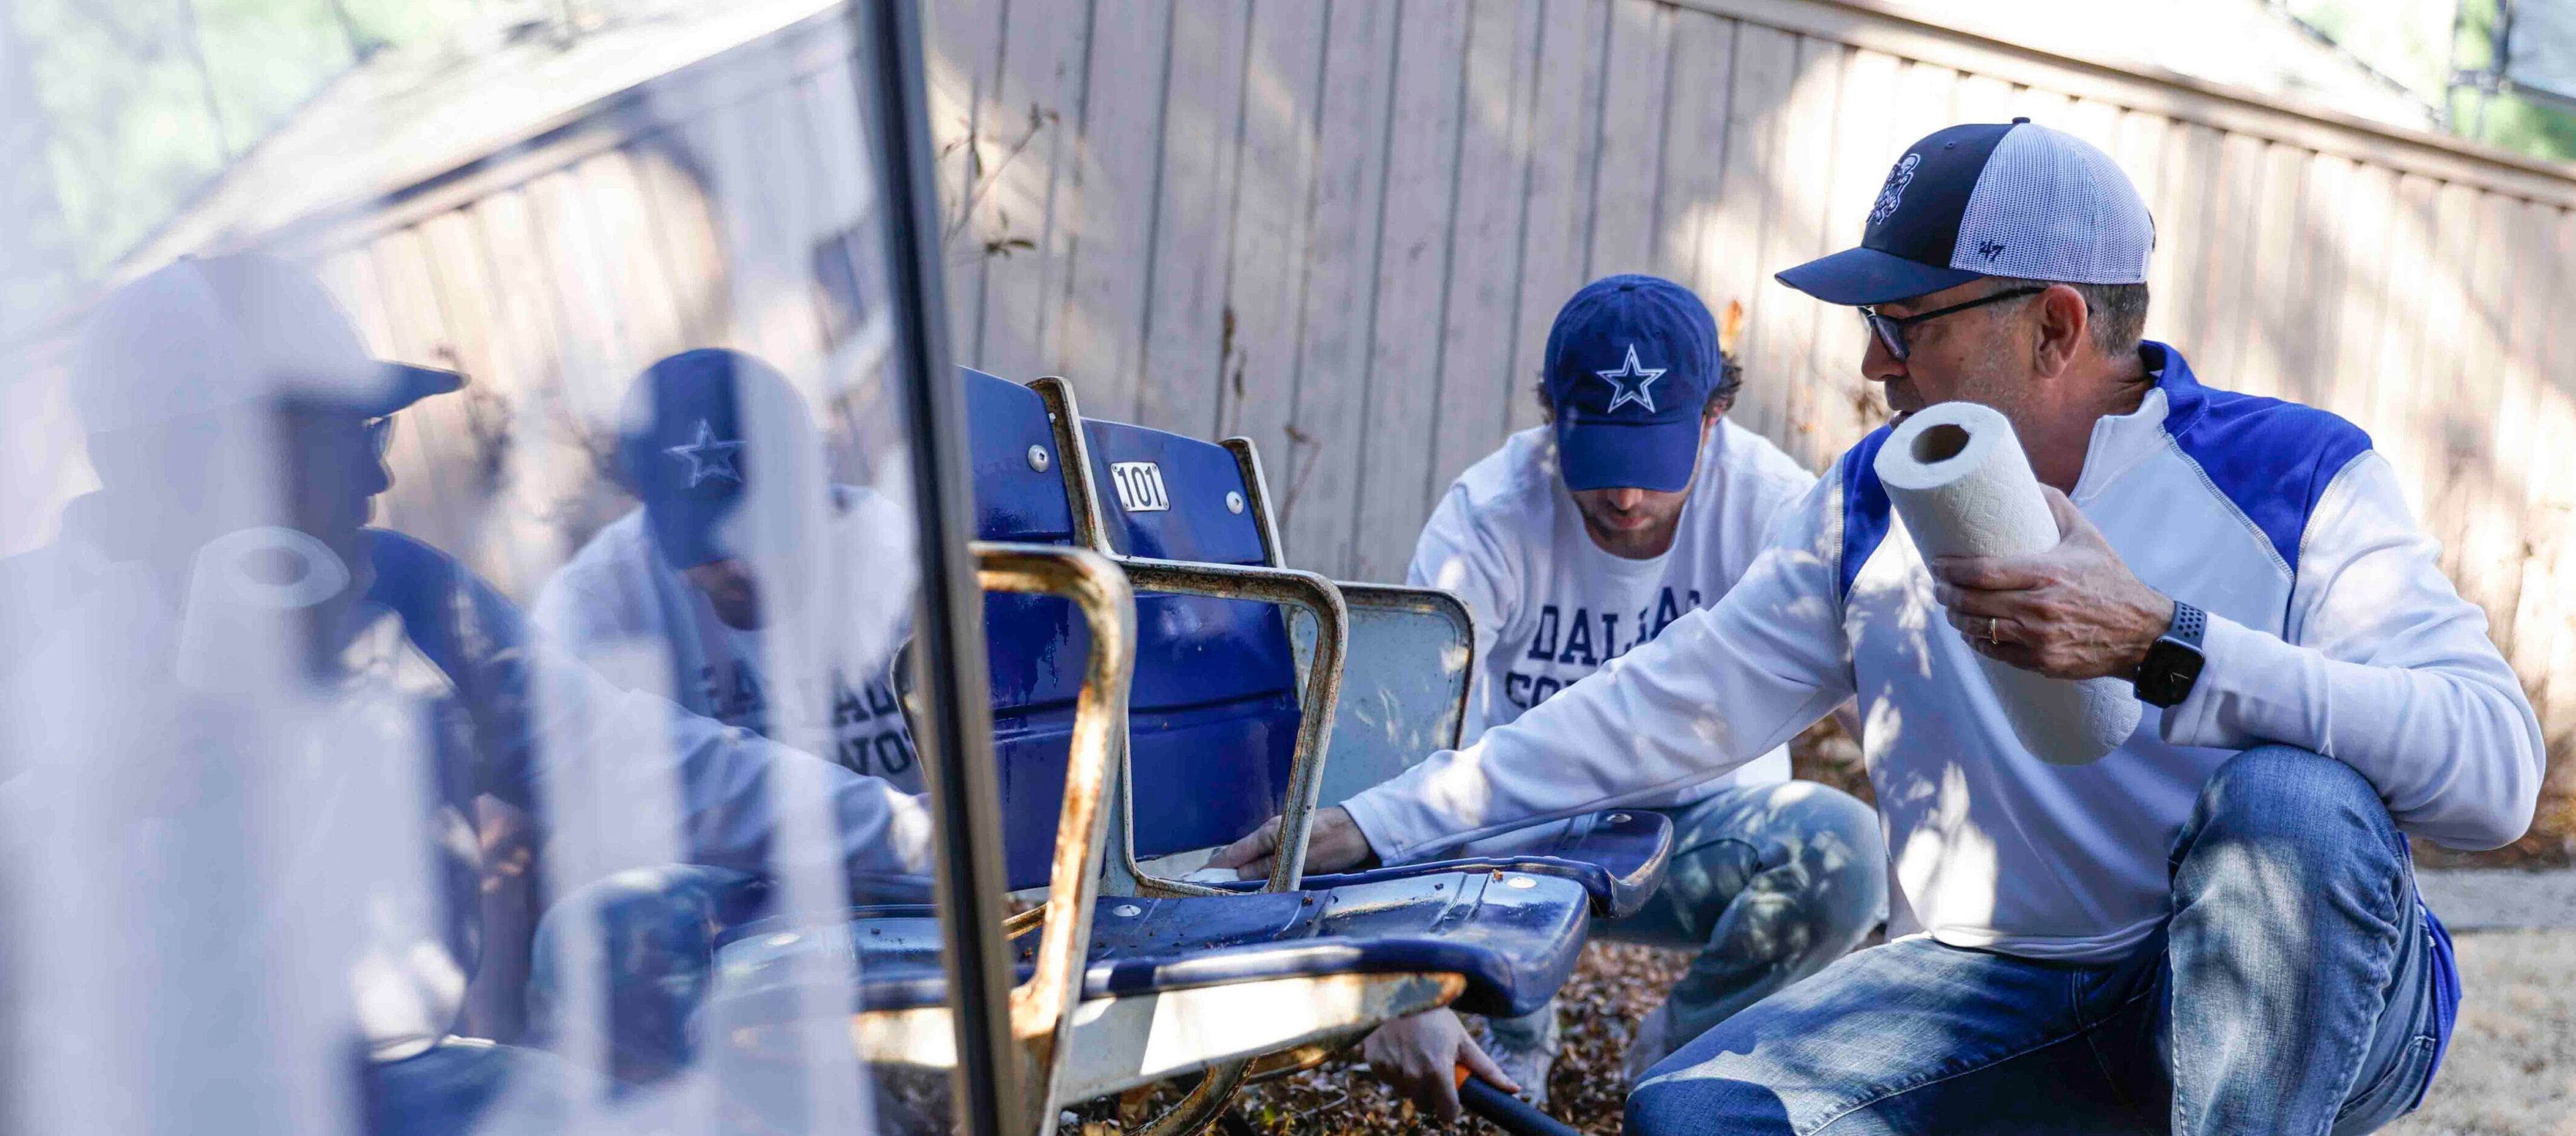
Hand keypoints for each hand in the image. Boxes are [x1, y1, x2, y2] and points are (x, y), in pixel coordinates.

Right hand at [1206, 805, 1371, 880]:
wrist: (1365, 830)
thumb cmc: (1337, 842)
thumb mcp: (1302, 859)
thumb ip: (1268, 868)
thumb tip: (1237, 876)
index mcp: (1269, 834)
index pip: (1232, 854)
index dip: (1212, 868)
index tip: (1193, 880)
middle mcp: (1271, 836)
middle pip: (1239, 859)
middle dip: (1222, 876)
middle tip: (1205, 894)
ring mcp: (1282, 841)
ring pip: (1254, 863)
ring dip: (1241, 878)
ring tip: (1224, 895)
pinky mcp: (1293, 849)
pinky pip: (1268, 864)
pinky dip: (1257, 875)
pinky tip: (1254, 887)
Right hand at [1361, 1009, 1516, 1123]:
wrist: (1403, 992)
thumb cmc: (1437, 1017)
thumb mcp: (1464, 1041)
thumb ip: (1487, 1070)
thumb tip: (1515, 1089)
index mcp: (1438, 1071)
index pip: (1446, 1112)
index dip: (1450, 1108)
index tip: (1450, 1100)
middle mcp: (1413, 1074)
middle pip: (1423, 1104)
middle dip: (1429, 1093)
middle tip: (1432, 1068)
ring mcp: (1391, 1069)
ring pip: (1404, 1091)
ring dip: (1410, 1080)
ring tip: (1414, 1053)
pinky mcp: (1374, 1062)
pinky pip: (1387, 1078)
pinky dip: (1393, 1069)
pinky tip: (1399, 1048)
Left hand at [1930, 484, 2174, 680]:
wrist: (2142, 632)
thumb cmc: (2112, 581)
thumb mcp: (2087, 537)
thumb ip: (2057, 506)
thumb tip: (2029, 481)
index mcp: (2047, 573)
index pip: (1983, 571)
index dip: (1951, 569)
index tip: (1937, 563)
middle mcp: (2038, 607)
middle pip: (1972, 602)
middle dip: (1946, 594)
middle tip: (1938, 585)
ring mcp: (2038, 638)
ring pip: (1978, 629)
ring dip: (1957, 618)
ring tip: (1951, 607)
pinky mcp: (2041, 662)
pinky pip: (1995, 653)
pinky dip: (1978, 641)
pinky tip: (1971, 631)